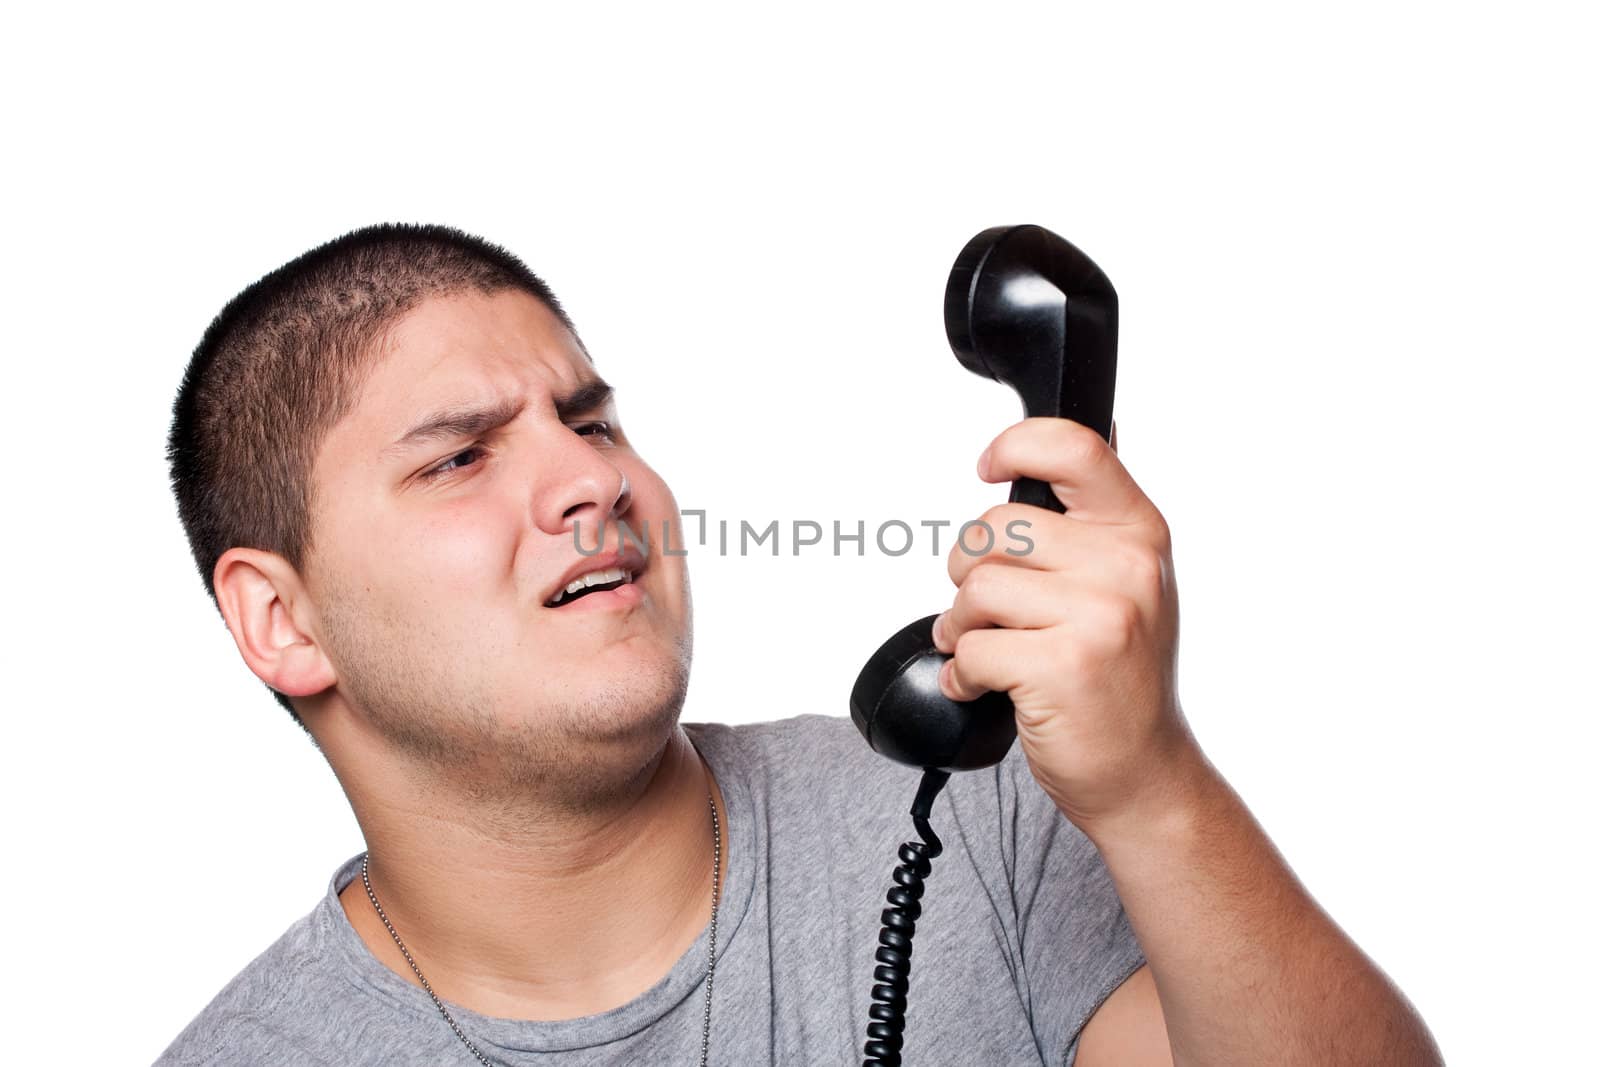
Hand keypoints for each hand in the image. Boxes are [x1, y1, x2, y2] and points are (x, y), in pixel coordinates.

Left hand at [930, 417, 1199, 832]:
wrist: (1144, 772)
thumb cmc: (1119, 680)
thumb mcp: (1125, 587)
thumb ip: (1086, 528)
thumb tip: (1028, 467)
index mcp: (1139, 532)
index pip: (1074, 448)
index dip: (1016, 445)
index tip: (987, 467)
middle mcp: (1127, 566)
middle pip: (994, 525)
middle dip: (968, 569)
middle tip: (986, 609)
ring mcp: (1100, 616)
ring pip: (976, 587)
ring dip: (960, 625)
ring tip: (985, 648)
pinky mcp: (1063, 667)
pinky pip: (971, 648)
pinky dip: (963, 674)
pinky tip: (988, 686)